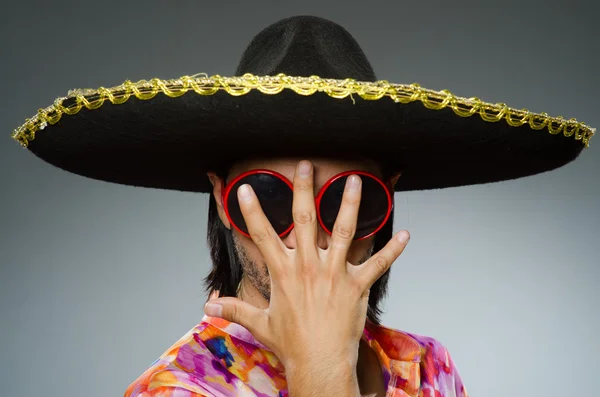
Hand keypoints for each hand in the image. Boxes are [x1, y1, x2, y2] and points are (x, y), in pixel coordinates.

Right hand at [204, 160, 409, 395]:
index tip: (245, 188)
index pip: (262, 234)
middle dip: (304, 189)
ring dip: (349, 203)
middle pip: (304, 219)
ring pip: (343, 230)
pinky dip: (392, 250)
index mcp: (283, 272)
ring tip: (354, 180)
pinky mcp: (357, 285)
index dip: (251, 210)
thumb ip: (234, 310)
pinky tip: (405, 235)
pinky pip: (378, 264)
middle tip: (306, 165)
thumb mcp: (259, 323)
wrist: (319, 363)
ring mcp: (335, 273)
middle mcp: (308, 266)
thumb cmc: (291, 344)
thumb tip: (208, 308)